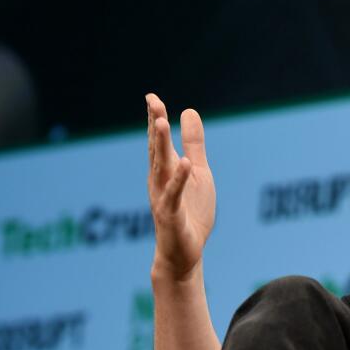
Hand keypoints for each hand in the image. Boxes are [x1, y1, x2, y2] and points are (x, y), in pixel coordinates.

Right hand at [146, 94, 215, 281]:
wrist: (185, 253)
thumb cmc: (190, 212)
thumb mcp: (197, 173)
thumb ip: (194, 144)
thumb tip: (189, 111)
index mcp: (164, 169)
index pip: (159, 140)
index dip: (155, 118)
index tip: (152, 97)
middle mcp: (159, 181)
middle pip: (156, 149)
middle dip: (156, 125)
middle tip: (153, 102)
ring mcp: (163, 197)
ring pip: (161, 168)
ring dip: (161, 145)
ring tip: (163, 122)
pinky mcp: (171, 215)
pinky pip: (174, 194)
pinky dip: (178, 179)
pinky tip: (183, 163)